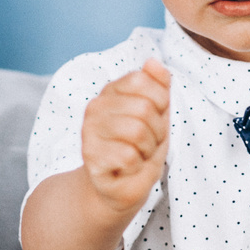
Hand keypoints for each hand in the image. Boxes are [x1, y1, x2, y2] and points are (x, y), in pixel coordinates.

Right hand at [80, 60, 171, 217]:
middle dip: (157, 131)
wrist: (118, 187)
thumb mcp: (157, 114)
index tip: (156, 117)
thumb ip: (158, 86)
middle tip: (147, 143)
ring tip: (139, 155)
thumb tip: (153, 61)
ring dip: (148, 149)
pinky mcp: (90, 158)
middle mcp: (95, 107)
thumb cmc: (140, 148)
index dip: (160, 101)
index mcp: (112, 91)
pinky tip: (128, 168)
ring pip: (137, 131)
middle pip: (144, 109)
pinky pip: (128, 156)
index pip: (141, 81)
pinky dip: (137, 166)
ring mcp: (89, 132)